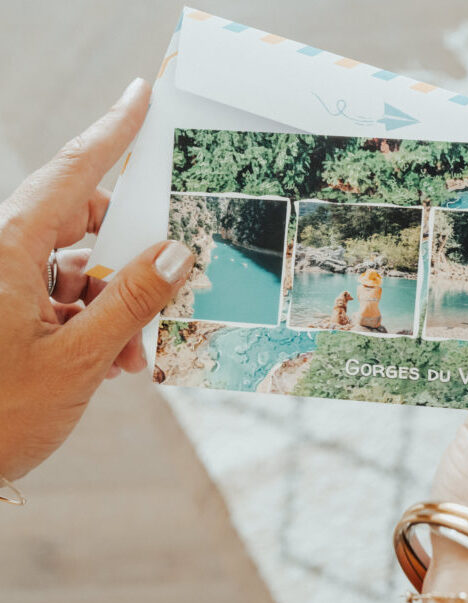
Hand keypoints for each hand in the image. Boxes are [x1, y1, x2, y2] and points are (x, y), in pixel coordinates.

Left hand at [0, 79, 193, 480]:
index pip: (69, 175)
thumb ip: (130, 302)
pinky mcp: (9, 313)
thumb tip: (174, 255)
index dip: (110, 133)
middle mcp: (3, 258)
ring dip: (113, 303)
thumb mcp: (79, 359)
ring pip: (75, 269)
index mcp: (7, 252)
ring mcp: (4, 287)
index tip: (139, 99)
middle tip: (164, 273)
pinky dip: (94, 323)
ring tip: (132, 352)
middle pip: (76, 222)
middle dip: (125, 251)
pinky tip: (112, 362)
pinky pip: (62, 299)